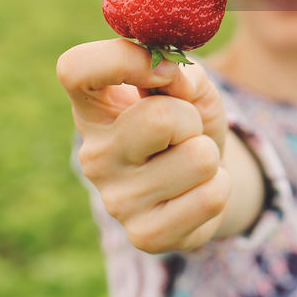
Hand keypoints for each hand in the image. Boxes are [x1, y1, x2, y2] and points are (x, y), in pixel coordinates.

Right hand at [56, 39, 230, 252]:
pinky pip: (210, 196)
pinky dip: (220, 186)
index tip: (165, 71)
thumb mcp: (189, 87)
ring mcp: (116, 200)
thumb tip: (176, 76)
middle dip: (192, 118)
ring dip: (208, 154)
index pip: (76, 68)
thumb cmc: (187, 124)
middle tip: (186, 132)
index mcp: (93, 108)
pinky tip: (197, 190)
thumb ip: (183, 71)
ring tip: (191, 162)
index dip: (124, 60)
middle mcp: (94, 154)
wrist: (199, 182)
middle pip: (158, 118)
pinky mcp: (144, 235)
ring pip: (197, 158)